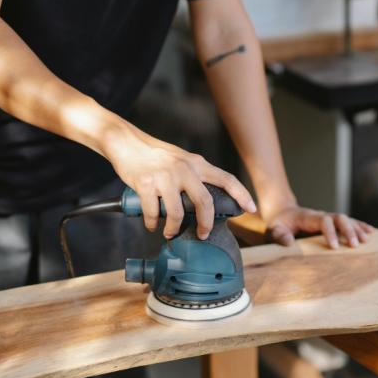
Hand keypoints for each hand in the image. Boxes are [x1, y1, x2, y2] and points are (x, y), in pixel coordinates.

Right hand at [104, 126, 255, 239]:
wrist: (126, 142)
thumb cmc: (154, 154)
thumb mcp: (181, 159)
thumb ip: (194, 175)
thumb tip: (204, 201)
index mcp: (196, 163)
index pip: (226, 179)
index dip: (241, 194)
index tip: (251, 209)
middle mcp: (184, 169)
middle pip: (204, 202)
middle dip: (205, 224)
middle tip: (203, 234)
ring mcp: (165, 177)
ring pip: (176, 213)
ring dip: (173, 228)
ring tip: (169, 233)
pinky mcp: (146, 184)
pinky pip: (153, 212)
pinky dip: (152, 223)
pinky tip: (152, 224)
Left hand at [264, 204, 373, 248]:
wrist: (283, 213)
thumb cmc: (279, 223)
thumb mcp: (274, 229)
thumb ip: (280, 235)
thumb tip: (289, 244)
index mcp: (308, 217)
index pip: (323, 221)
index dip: (330, 232)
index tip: (334, 247)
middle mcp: (322, 215)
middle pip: (339, 218)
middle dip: (348, 230)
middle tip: (355, 245)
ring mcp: (328, 218)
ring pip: (347, 220)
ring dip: (357, 229)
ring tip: (366, 241)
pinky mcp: (333, 223)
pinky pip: (349, 222)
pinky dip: (360, 226)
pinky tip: (371, 233)